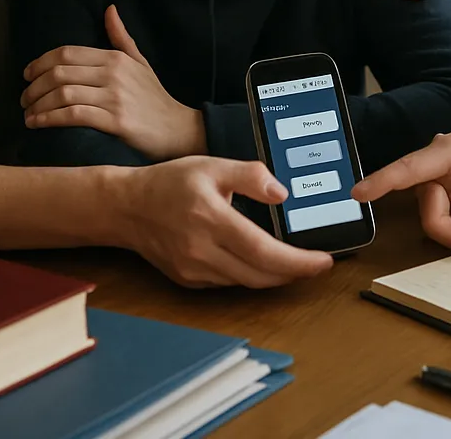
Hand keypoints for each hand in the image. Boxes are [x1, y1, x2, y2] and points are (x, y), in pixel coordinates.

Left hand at [21, 5, 205, 160]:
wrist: (178, 128)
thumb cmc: (154, 97)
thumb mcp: (140, 62)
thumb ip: (121, 37)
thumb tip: (109, 9)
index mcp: (116, 58)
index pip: (66, 53)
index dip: (40, 63)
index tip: (27, 75)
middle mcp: (114, 74)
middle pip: (59, 73)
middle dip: (33, 86)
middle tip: (23, 98)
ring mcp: (115, 98)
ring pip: (63, 94)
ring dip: (37, 104)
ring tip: (28, 114)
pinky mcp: (116, 122)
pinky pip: (73, 116)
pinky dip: (49, 118)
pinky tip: (38, 123)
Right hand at [116, 156, 333, 286]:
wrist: (126, 208)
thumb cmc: (170, 183)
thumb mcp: (212, 166)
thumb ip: (250, 175)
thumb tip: (282, 194)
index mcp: (212, 221)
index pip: (265, 252)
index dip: (299, 262)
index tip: (325, 260)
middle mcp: (203, 252)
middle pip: (260, 275)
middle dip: (294, 273)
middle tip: (318, 263)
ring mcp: (194, 271)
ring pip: (246, 283)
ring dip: (274, 277)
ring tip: (296, 262)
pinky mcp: (188, 280)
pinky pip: (228, 283)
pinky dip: (250, 276)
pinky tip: (262, 263)